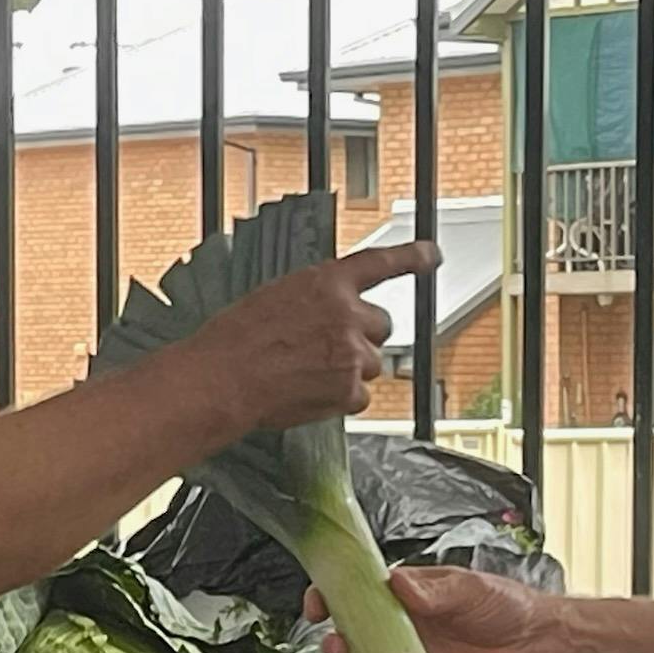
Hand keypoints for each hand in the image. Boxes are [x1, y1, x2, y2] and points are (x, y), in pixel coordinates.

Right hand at [190, 242, 438, 431]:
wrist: (222, 380)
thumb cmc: (234, 340)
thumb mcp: (275, 298)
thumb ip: (314, 301)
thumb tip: (328, 316)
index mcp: (327, 283)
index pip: (380, 263)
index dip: (411, 258)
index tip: (431, 254)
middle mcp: (347, 314)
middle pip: (381, 326)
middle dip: (361, 337)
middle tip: (328, 350)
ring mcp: (353, 353)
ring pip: (371, 364)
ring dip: (349, 369)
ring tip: (307, 374)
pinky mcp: (350, 390)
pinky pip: (360, 396)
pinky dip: (340, 399)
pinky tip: (310, 394)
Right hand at [308, 562, 556, 652]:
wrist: (534, 647)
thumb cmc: (504, 607)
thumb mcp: (468, 589)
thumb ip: (432, 590)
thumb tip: (396, 582)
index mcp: (403, 597)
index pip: (355, 594)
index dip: (330, 597)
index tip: (319, 604)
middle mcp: (398, 630)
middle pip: (350, 636)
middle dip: (336, 642)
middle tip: (339, 647)